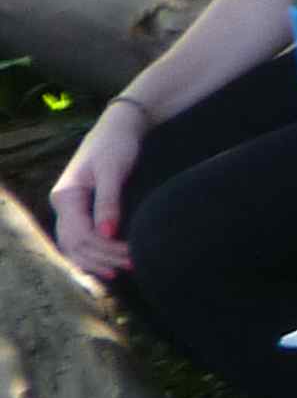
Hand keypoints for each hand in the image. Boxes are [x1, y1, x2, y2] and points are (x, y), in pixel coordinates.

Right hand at [50, 106, 147, 279]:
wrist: (119, 128)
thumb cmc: (117, 145)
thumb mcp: (113, 171)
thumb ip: (109, 201)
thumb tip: (107, 234)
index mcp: (66, 196)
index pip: (80, 235)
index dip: (104, 251)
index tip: (130, 259)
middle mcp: (63, 204)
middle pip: (76, 244)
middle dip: (103, 258)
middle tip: (133, 267)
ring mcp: (71, 208)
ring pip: (76, 245)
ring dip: (99, 260)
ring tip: (125, 269)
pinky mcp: (83, 209)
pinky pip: (82, 238)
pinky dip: (95, 253)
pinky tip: (111, 263)